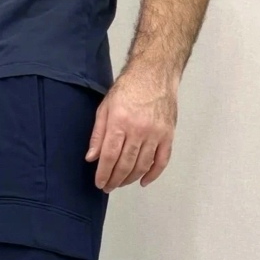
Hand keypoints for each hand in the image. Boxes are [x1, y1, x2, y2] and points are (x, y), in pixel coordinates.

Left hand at [85, 68, 177, 191]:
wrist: (155, 72)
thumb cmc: (128, 88)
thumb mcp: (105, 108)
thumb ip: (98, 134)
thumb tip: (92, 158)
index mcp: (120, 122)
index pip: (110, 156)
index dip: (104, 173)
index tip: (100, 183)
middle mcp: (139, 130)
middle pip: (125, 164)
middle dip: (115, 180)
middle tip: (108, 187)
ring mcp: (156, 133)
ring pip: (142, 165)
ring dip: (130, 179)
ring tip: (121, 183)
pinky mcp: (168, 134)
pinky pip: (162, 160)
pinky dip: (153, 174)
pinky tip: (143, 181)